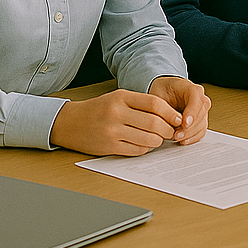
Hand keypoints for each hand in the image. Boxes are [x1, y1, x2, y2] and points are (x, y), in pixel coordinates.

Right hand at [50, 88, 187, 155]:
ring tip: (160, 138)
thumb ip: (141, 104)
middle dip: (168, 129)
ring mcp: (112, 131)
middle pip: (154, 123)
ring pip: (147, 139)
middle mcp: (117, 113)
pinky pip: (136, 150)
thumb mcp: (118, 98)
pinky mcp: (109, 146)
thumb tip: (169, 115)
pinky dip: (146, 148)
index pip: (154, 103)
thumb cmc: (98, 109)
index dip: (170, 112)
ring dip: (159, 140)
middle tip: (172, 131)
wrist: (69, 123)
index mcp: (121, 97)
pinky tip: (146, 145)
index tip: (178, 118)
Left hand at [148, 76, 210, 144]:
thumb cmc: (163, 91)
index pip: (197, 102)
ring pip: (201, 125)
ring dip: (189, 134)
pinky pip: (201, 132)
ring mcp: (202, 112)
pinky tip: (183, 140)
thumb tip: (172, 120)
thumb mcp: (162, 94)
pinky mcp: (200, 122)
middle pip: (201, 116)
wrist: (165, 93)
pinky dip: (192, 138)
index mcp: (193, 90)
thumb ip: (166, 106)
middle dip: (189, 128)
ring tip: (177, 138)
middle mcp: (201, 101)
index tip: (185, 123)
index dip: (192, 114)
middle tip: (176, 135)